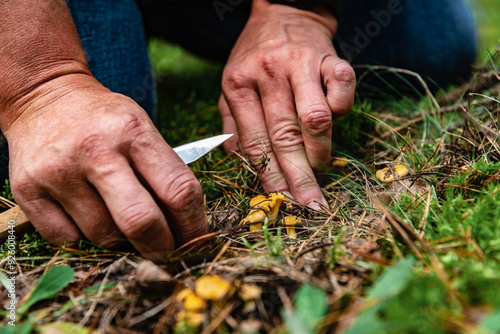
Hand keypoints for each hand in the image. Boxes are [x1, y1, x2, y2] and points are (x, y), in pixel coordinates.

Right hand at [3, 74, 207, 259]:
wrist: (45, 97)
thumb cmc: (106, 120)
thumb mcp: (142, 128)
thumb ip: (163, 173)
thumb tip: (184, 230)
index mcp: (134, 133)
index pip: (179, 190)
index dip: (193, 226)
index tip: (196, 242)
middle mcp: (96, 151)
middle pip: (140, 222)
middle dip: (160, 248)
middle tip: (166, 253)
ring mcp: (59, 171)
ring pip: (104, 236)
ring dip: (123, 245)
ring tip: (126, 231)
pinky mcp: (28, 189)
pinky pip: (67, 240)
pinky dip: (85, 242)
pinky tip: (91, 223)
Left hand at [219, 0, 355, 207]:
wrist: (282, 13)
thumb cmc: (254, 57)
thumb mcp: (230, 85)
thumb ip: (231, 123)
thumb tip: (241, 164)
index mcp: (238, 85)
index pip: (255, 142)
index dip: (270, 176)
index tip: (281, 202)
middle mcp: (268, 74)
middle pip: (285, 136)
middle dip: (299, 176)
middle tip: (311, 205)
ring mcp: (300, 63)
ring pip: (315, 118)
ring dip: (321, 150)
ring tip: (321, 169)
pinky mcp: (330, 56)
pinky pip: (343, 87)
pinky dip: (342, 108)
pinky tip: (335, 118)